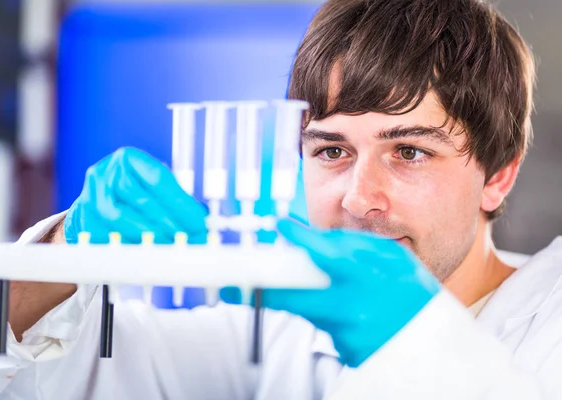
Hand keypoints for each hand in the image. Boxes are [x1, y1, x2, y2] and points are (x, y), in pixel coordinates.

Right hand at [64, 147, 207, 244]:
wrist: (94, 205)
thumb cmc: (133, 195)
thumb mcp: (153, 188)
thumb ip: (176, 200)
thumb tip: (204, 222)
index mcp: (127, 158)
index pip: (157, 177)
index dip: (179, 201)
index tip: (199, 220)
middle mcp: (105, 172)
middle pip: (138, 196)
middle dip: (166, 220)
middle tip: (188, 236)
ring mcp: (89, 195)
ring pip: (118, 215)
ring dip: (148, 234)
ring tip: (170, 245)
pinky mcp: (81, 217)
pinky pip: (104, 233)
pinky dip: (127, 244)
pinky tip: (146, 252)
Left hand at [263, 219, 440, 366]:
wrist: (437, 346)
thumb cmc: (413, 293)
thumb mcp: (393, 258)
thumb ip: (352, 245)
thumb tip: (310, 237)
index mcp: (367, 277)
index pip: (324, 254)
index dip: (298, 239)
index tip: (279, 226)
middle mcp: (355, 308)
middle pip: (294, 298)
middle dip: (261, 291)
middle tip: (232, 288)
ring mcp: (349, 335)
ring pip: (310, 312)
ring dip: (311, 301)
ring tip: (345, 294)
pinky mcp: (346, 353)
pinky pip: (326, 329)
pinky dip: (331, 319)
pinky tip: (356, 316)